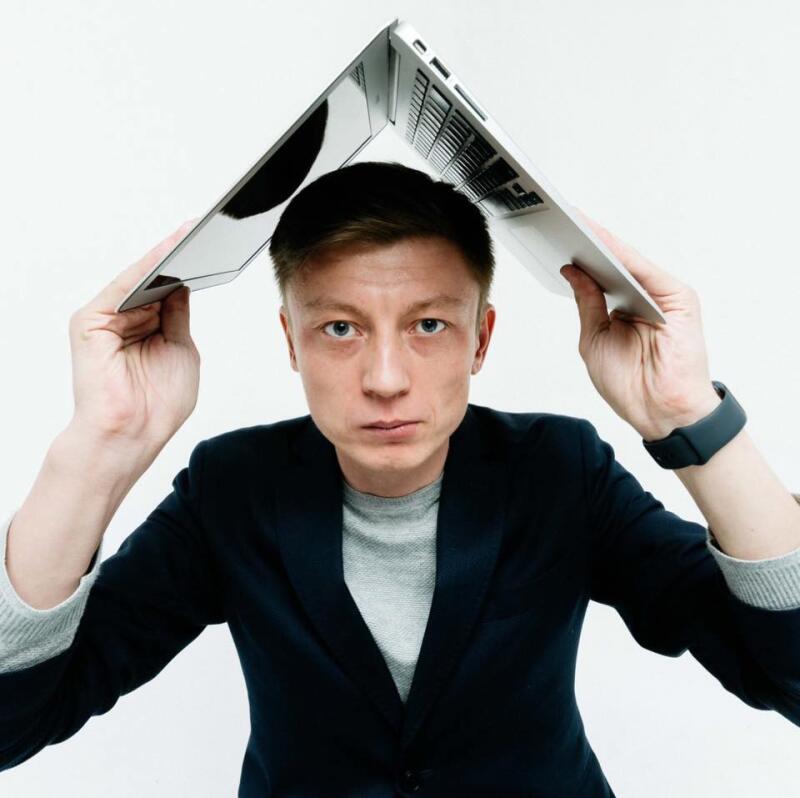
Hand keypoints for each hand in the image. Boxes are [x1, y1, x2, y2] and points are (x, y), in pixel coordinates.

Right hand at [68, 220, 200, 445]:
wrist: (132, 434)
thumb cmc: (157, 404)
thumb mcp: (181, 350)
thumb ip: (178, 316)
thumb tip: (181, 282)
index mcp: (147, 329)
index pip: (167, 291)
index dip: (187, 269)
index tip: (211, 246)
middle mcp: (125, 320)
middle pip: (153, 281)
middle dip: (178, 257)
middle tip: (205, 229)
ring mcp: (106, 319)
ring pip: (138, 280)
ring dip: (164, 257)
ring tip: (192, 233)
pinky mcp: (90, 322)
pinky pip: (122, 287)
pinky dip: (145, 268)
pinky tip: (167, 253)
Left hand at [560, 211, 720, 440]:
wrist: (660, 412)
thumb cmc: (630, 383)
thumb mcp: (594, 339)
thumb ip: (587, 303)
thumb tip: (572, 269)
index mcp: (624, 307)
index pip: (601, 273)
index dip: (579, 254)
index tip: (553, 236)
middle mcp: (644, 297)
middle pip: (614, 262)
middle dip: (588, 242)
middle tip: (559, 218)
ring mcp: (663, 296)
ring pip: (630, 261)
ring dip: (603, 241)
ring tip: (574, 222)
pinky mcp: (679, 298)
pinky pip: (646, 270)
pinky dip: (623, 255)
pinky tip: (601, 242)